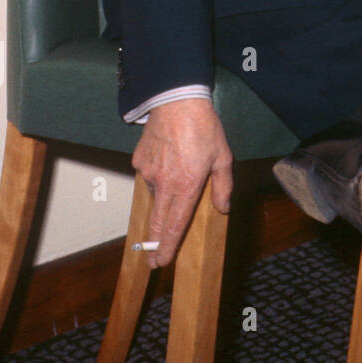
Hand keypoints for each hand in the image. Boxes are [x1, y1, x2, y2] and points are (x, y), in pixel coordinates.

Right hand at [131, 97, 232, 268]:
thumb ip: (223, 186)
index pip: (175, 225)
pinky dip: (156, 176)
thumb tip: (223, 208)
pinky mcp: (138, 162)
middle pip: (157, 222)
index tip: (162, 262)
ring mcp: (148, 173)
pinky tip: (167, 161)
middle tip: (152, 260)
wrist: (177, 101)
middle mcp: (164, 184)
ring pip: (154, 196)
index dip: (168, 246)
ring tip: (176, 178)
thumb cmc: (204, 128)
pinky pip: (147, 176)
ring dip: (161, 199)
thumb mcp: (223, 157)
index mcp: (187, 186)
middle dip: (154, 244)